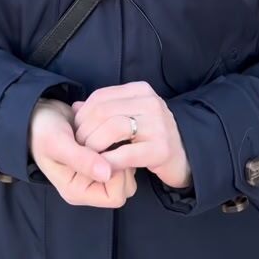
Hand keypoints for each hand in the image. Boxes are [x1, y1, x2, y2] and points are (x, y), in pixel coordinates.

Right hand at [29, 99, 136, 207]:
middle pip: (126, 186)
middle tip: (108, 141)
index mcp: (78, 191)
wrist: (39, 113)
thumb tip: (107, 174)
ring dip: (121, 148)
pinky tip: (104, 128)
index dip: (118, 175)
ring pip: (128, 168)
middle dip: (123, 161)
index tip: (106, 151)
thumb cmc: (43, 131)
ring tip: (104, 133)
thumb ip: (81, 160)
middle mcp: (90, 185)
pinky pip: (124, 152)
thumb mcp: (58, 144)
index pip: (115, 196)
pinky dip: (119, 139)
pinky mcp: (102, 155)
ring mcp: (97, 171)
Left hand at [73, 82, 191, 189]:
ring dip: (93, 146)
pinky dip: (108, 161)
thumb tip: (75, 107)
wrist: (184, 156)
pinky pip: (125, 153)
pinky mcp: (161, 149)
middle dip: (84, 132)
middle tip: (79, 148)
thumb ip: (103, 110)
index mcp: (141, 90)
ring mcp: (158, 124)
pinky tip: (103, 169)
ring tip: (89, 158)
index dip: (82, 115)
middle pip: (103, 111)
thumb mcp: (128, 116)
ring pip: (112, 128)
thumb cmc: (150, 136)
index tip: (76, 133)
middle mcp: (151, 102)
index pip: (100, 96)